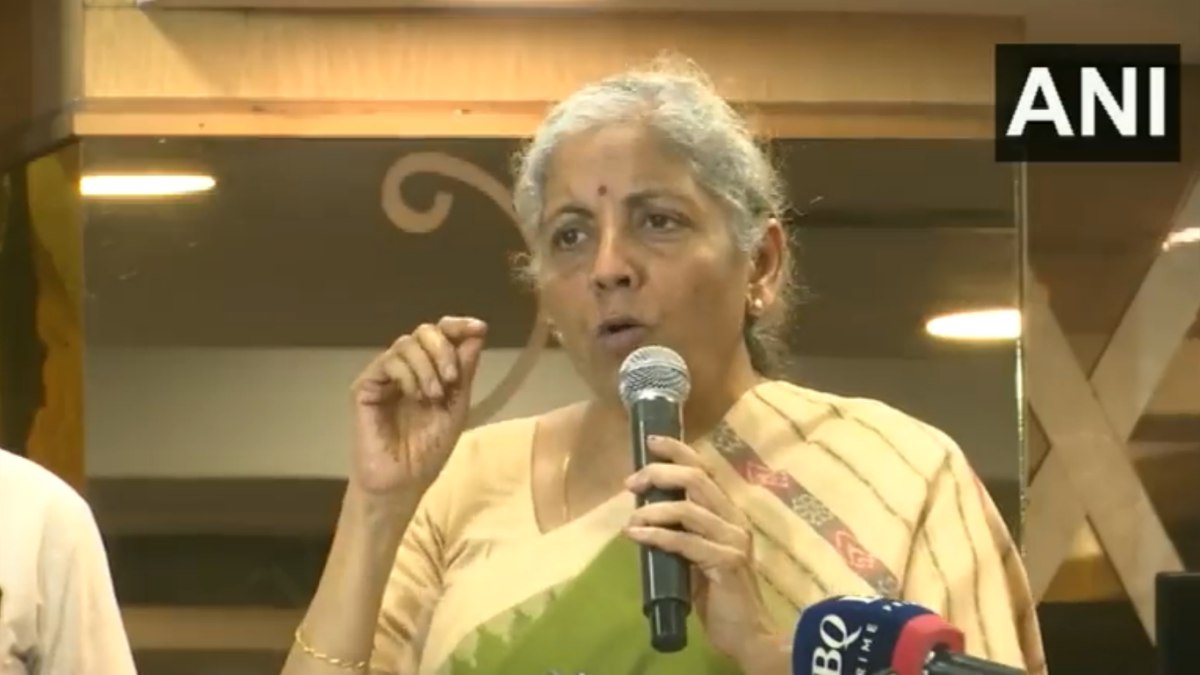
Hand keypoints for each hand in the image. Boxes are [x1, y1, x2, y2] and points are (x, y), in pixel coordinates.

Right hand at [349, 316, 486, 496]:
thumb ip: (464, 369)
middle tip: (451, 378)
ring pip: (407, 342)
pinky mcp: (366, 386)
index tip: (479, 328)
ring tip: (434, 396)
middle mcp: (406, 368)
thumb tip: (477, 331)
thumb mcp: (457, 405)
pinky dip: (408, 374)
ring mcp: (385, 375)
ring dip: (427, 366)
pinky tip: (414, 396)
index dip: (459, 326)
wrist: (402, 481)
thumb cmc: (429, 450)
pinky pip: (389, 361)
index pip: (442, 334)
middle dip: (443, 348)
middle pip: (425, 331)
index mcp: (430, 370)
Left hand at [623, 436, 788, 673]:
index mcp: (727, 513)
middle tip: (631, 483)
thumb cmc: (719, 597)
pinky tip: (638, 536)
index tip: (650, 442)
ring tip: (631, 520)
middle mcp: (733, 519)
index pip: (703, 470)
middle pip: (696, 479)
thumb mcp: (695, 557)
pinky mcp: (726, 561)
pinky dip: (657, 535)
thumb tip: (642, 517)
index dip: (678, 450)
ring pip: (688, 508)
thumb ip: (679, 534)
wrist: (748, 634)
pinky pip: (685, 542)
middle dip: (659, 473)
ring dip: (653, 510)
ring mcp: (732, 539)